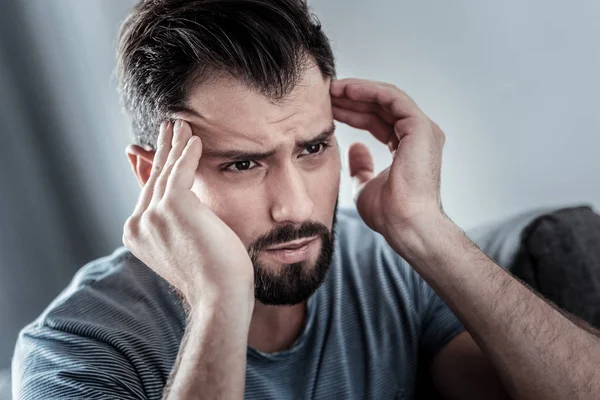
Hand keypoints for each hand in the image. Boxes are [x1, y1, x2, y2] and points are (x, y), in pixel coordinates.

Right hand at [122, 120, 253, 310]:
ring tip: (183, 125)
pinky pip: (182, 170)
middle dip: (163, 150)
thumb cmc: (212, 275)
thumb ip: (176, 218)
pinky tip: (195, 139)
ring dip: (176, 145)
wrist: (219, 295)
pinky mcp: (173, 205)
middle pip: (154, 178)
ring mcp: (152, 215)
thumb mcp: (188, 242)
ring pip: (167, 171)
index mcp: (137, 235)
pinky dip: (188, 152)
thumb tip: (178, 197)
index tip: (159, 150)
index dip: (155, 168)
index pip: (148, 192)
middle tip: (168, 127)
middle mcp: (138, 224)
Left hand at [331, 78, 445, 239]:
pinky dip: (368, 91)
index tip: (327, 109)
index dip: (352, 113)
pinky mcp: (419, 127)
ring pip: (385, 98)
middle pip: (380, 107)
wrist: (405, 224)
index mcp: (409, 147)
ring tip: (331, 89)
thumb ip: (362, 166)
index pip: (378, 120)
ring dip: (357, 91)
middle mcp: (419, 135)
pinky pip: (391, 98)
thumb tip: (356, 148)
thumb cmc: (389, 213)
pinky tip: (346, 90)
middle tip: (325, 93)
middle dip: (351, 99)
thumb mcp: (366, 185)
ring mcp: (422, 129)